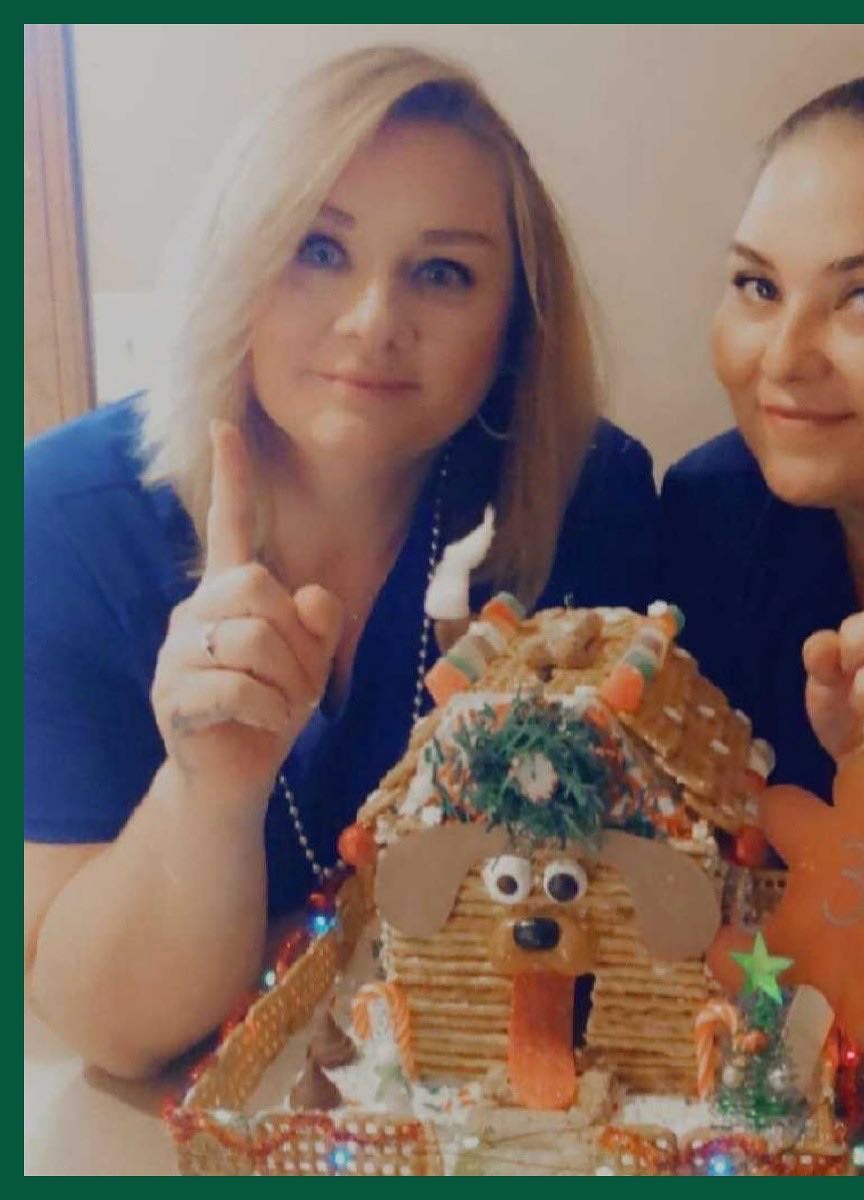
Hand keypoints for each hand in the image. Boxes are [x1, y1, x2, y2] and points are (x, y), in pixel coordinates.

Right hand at [150, 420, 343, 808]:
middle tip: (295, 680)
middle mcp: (195, 612)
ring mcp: (177, 653)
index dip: (232, 478)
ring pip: (254, 639)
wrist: (233, 778)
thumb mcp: (309, 661)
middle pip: (259, 585)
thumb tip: (313, 597)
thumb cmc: (272, 709)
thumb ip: (319, 623)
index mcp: (229, 595)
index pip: (230, 526)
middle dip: (296, 639)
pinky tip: (264, 727)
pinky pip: (242, 687)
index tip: (225, 424)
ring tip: (280, 706)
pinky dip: (271, 713)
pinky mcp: (173, 695)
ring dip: (288, 682)